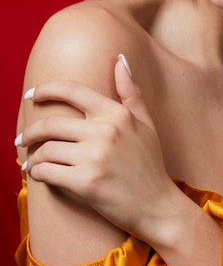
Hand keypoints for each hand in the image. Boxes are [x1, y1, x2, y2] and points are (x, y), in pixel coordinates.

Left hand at [18, 56, 180, 244]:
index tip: (31, 95)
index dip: (47, 90)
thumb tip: (120, 59)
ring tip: (32, 163)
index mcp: (117, 114)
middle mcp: (105, 131)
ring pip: (46, 150)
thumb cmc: (150, 164)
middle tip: (22, 140)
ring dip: (33, 158)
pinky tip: (38, 175)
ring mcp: (95, 157)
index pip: (73, 91)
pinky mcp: (86, 183)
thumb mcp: (146, 123)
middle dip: (30, 133)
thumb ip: (130, 91)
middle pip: (51, 124)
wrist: (158, 206)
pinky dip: (37, 174)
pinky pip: (47, 172)